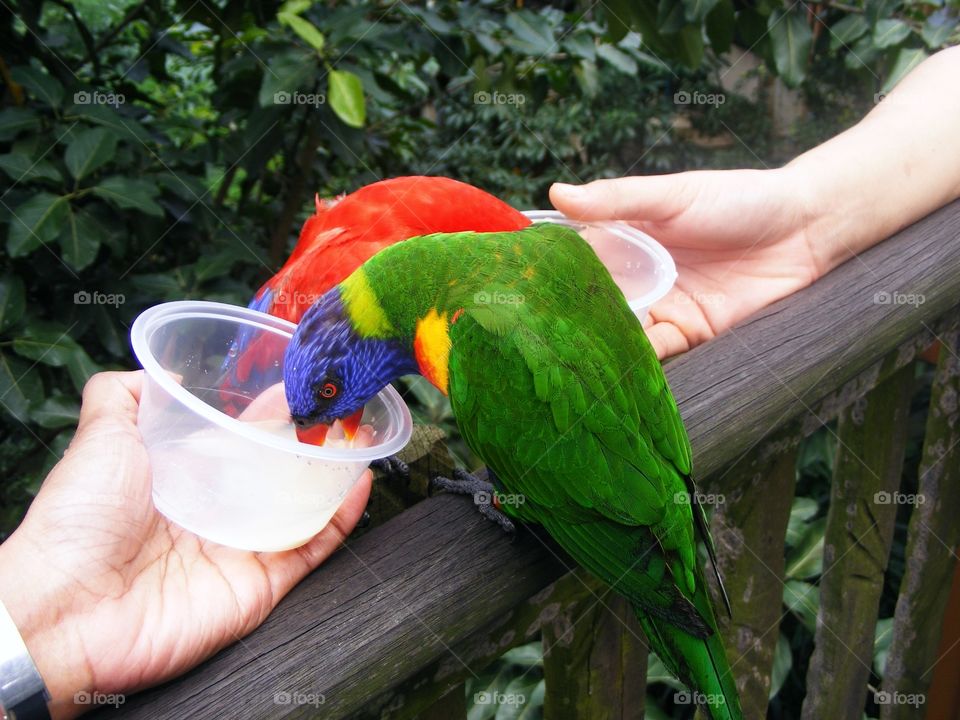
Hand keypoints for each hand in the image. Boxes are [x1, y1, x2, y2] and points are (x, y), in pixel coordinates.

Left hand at [0, 371, 370, 717]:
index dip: (271, 414)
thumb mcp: (99, 437)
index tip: (299, 384)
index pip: (239, 441)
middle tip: (340, 409)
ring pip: (303, 508)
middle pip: (276, 474)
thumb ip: (125, 395)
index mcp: (183, 479)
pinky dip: (339, 519)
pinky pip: (311, 549)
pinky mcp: (261, 585)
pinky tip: (358, 483)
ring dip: (334, 476)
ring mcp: (241, 549)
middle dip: (310, 442)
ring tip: (363, 439)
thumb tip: (165, 370)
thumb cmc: (78, 521)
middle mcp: (216, 512)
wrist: (68, 609)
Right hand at [550, 169, 820, 358]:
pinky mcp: (692, 334)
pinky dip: (638, 360)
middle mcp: (638, 278)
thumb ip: (617, 198)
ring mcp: (664, 307)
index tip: (518, 291)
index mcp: (626, 239)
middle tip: (534, 337)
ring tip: (568, 358)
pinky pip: (658, 352)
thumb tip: (557, 194)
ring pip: (620, 332)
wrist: (807, 227)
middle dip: (568, 320)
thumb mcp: (673, 194)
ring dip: (599, 345)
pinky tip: (617, 366)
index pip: (577, 262)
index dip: (550, 275)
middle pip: (593, 304)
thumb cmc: (739, 199)